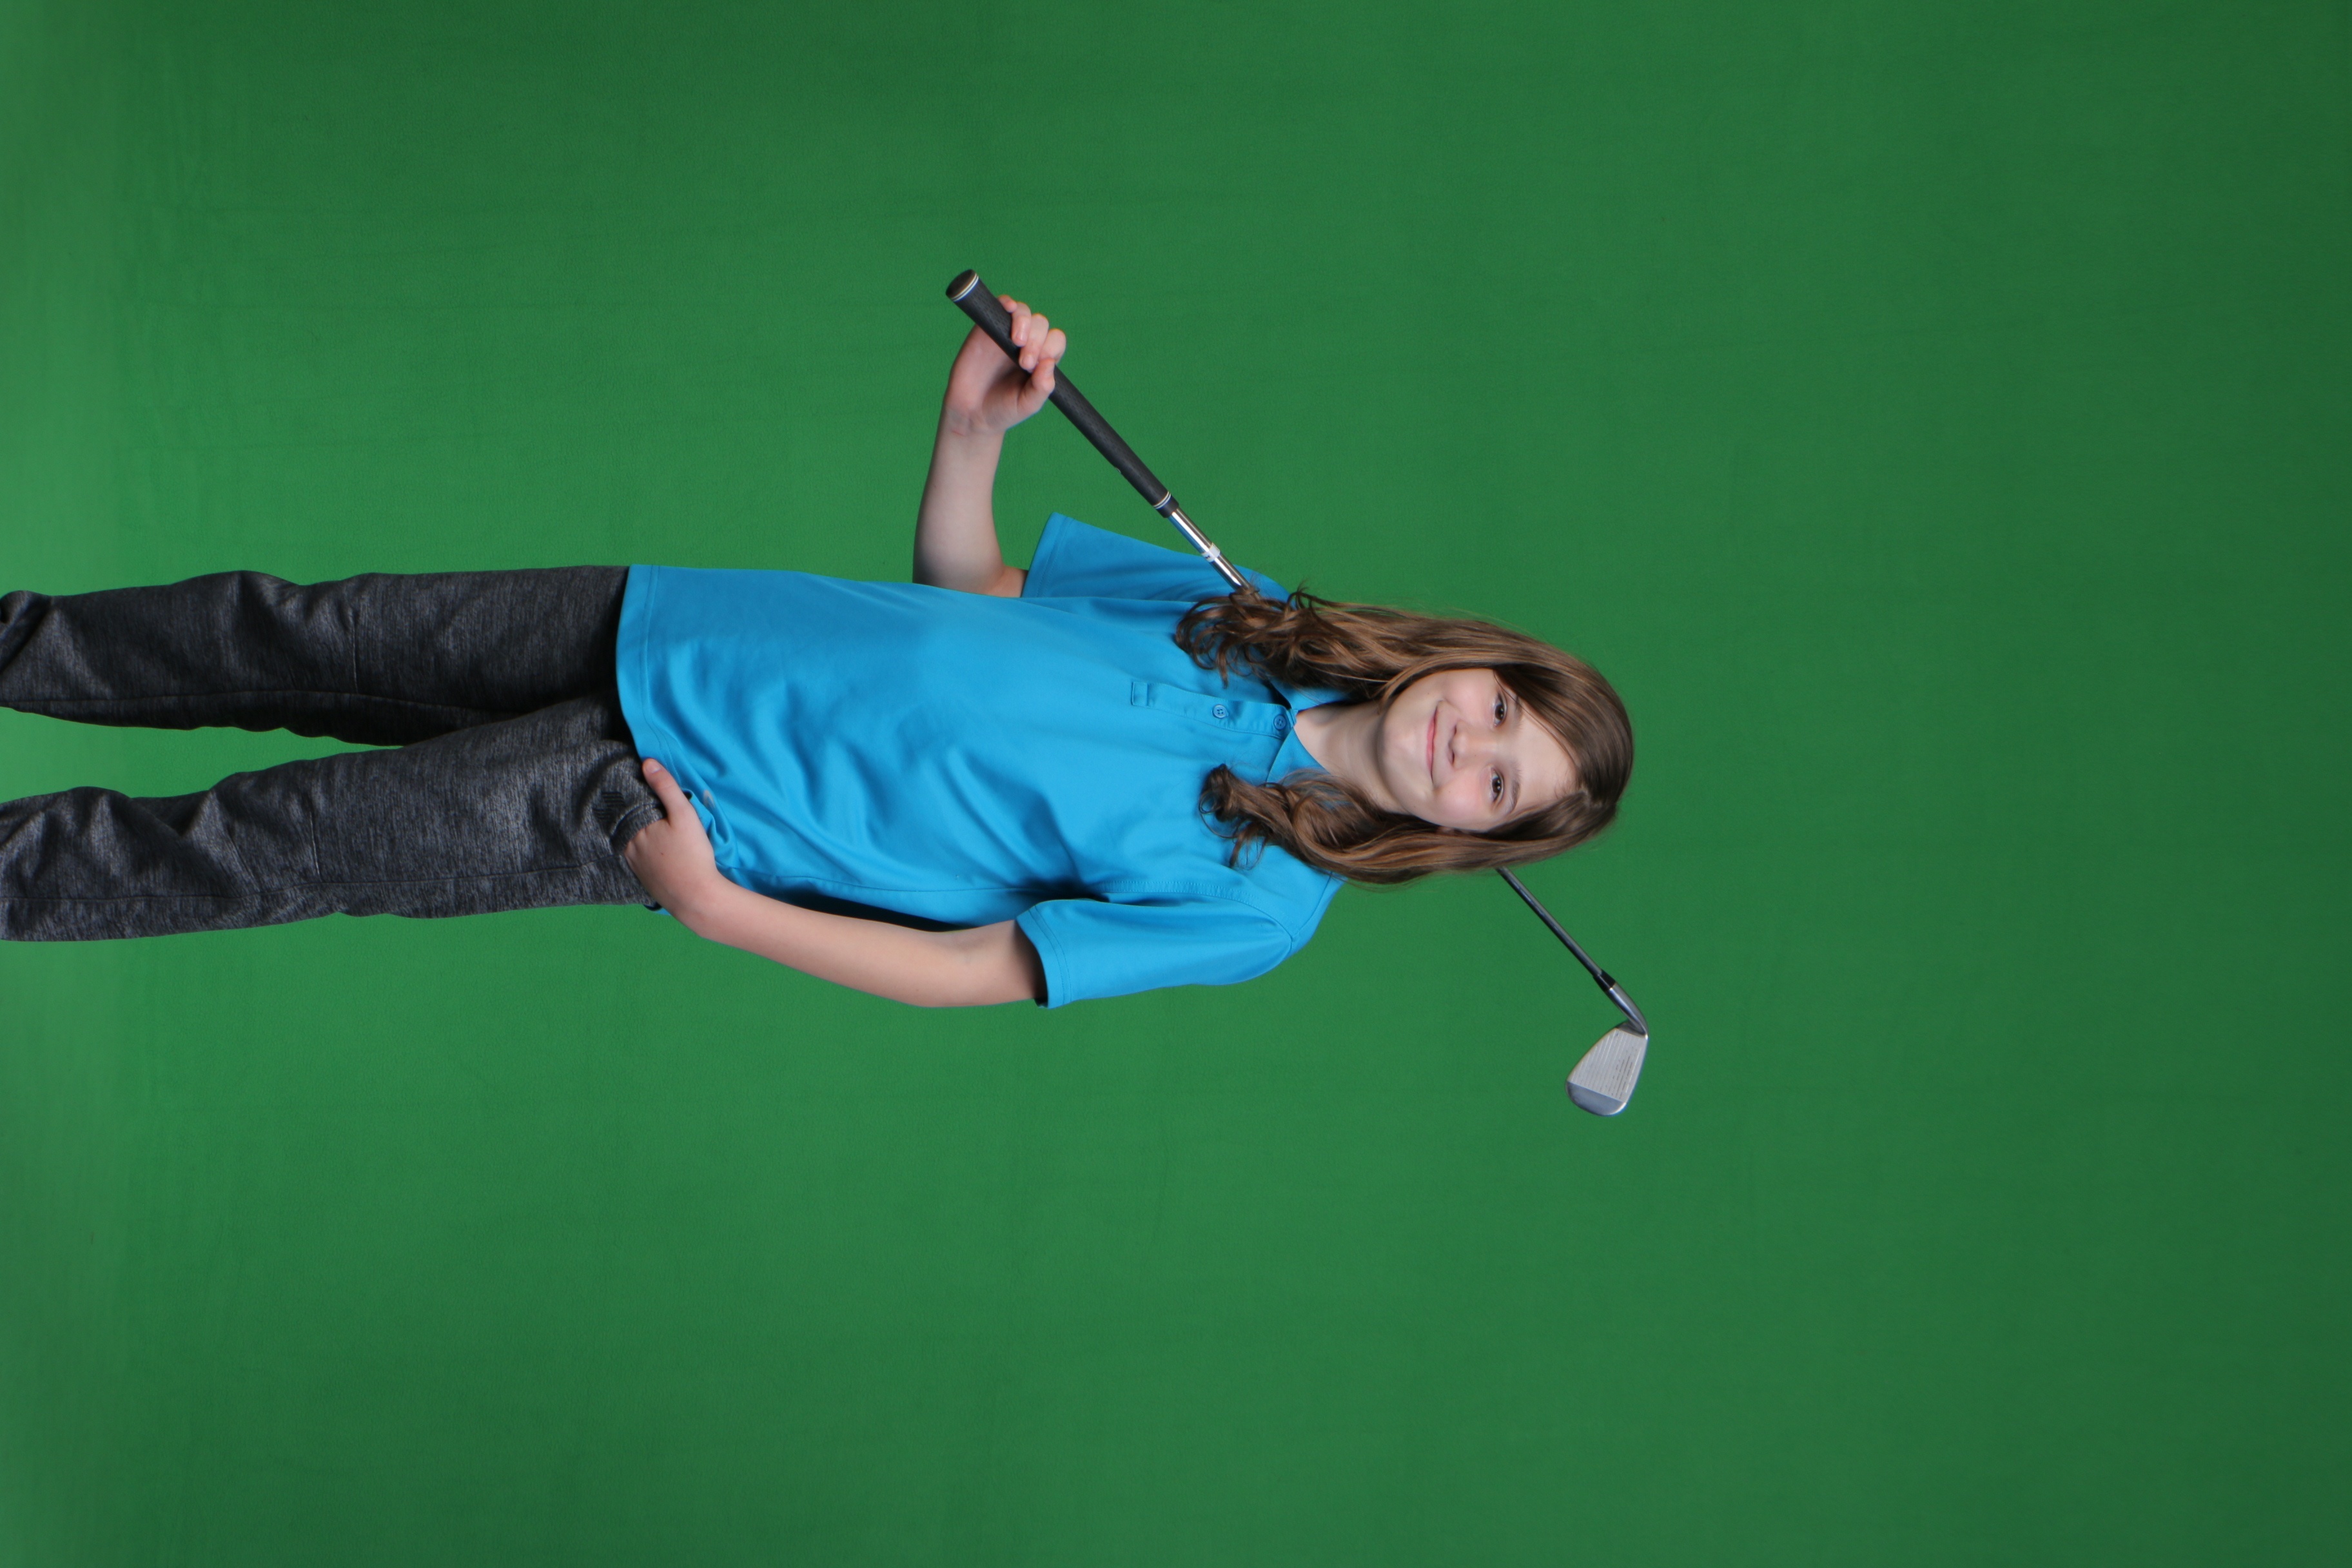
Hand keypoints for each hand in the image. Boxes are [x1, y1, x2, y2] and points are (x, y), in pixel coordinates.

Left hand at [623, 759, 726, 919]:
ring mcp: (634, 863)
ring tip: (653, 823)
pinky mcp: (642, 876)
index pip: (629, 802)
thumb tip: (647, 762)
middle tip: (652, 802)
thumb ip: (666, 787)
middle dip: (637, 811)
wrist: (695, 897)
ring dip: (638, 830)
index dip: (637, 792)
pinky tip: (654, 846)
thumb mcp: (684, 815)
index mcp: (635, 827)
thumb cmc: (692, 854)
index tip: (644, 783)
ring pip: (631, 838)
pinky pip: (636, 855)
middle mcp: (628, 844)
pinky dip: (641, 847)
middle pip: (629, 821)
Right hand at [940, 296, 1064, 439]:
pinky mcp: (987, 327)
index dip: (1050, 348)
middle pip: (1041, 325)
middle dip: (1036, 341)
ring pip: (1024, 312)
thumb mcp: (1028, 405)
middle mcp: (1026, 344)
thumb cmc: (1002, 410)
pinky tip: (1009, 310)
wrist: (970, 413)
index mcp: (1041, 360)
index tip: (1036, 366)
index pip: (1055, 341)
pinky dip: (1008, 303)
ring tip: (1016, 342)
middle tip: (1024, 363)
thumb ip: (1042, 387)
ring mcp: (1006, 333)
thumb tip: (1050, 363)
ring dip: (1025, 323)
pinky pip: (1002, 305)